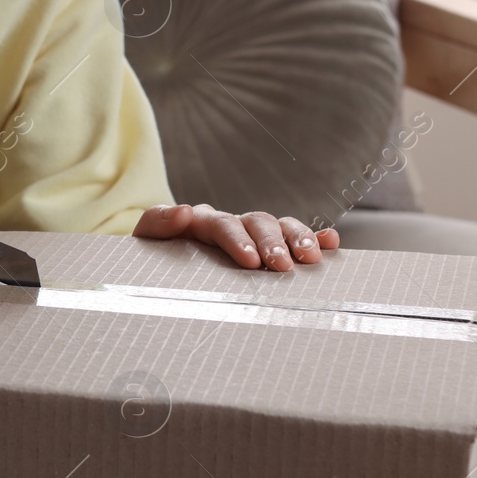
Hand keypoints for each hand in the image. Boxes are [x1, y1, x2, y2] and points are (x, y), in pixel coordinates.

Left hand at [133, 204, 338, 270]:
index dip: (237, 240)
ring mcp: (251, 232)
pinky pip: (294, 235)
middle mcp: (230, 223)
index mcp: (201, 221)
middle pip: (256, 223)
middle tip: (282, 266)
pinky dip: (314, 237)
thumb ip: (158, 224)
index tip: (250, 260)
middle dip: (272, 243)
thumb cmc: (155, 257)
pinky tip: (330, 242)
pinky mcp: (267, 244)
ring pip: (278, 226)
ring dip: (296, 239)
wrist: (158, 266)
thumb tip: (185, 211)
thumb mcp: (146, 241)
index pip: (222, 224)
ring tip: (311, 259)